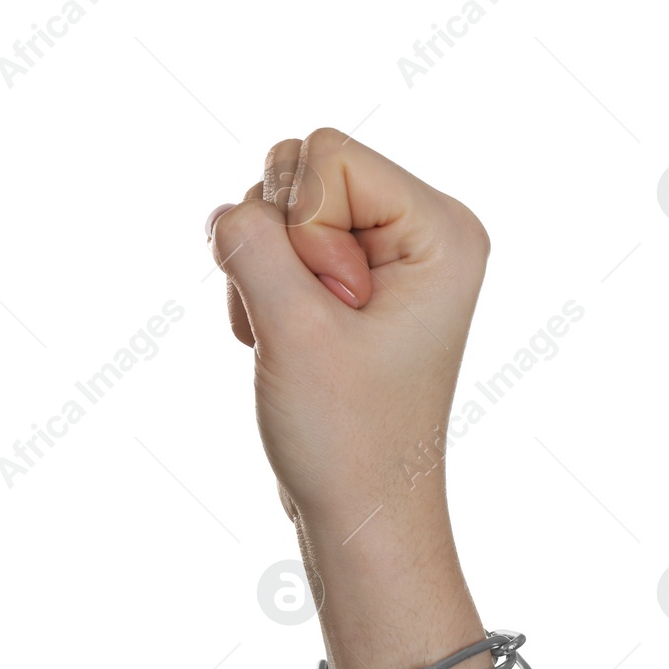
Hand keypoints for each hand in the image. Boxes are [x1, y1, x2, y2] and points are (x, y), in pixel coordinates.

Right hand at [206, 128, 489, 532]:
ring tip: (292, 340)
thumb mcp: (293, 332)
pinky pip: (272, 244)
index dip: (303, 229)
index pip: (326, 155)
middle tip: (314, 325)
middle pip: (299, 169)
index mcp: (441, 229)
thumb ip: (253, 248)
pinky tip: (281, 343)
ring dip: (260, 272)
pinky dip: (258, 290)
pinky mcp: (347, 279)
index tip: (336, 307)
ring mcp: (383, 254)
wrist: (361, 513)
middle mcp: (420, 229)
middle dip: (278, 246)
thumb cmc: (348, 438)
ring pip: (275, 207)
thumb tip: (226, 210)